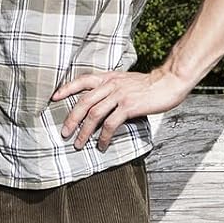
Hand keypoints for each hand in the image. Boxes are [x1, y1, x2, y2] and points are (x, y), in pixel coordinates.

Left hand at [54, 65, 194, 150]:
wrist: (170, 82)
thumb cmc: (150, 85)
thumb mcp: (126, 81)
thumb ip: (113, 88)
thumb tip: (101, 102)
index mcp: (109, 77)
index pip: (82, 80)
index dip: (66, 88)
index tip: (53, 98)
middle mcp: (111, 85)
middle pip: (83, 102)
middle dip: (71, 119)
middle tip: (64, 133)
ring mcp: (119, 95)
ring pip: (94, 114)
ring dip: (84, 131)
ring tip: (79, 144)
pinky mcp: (128, 106)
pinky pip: (110, 124)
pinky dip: (104, 137)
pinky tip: (102, 145)